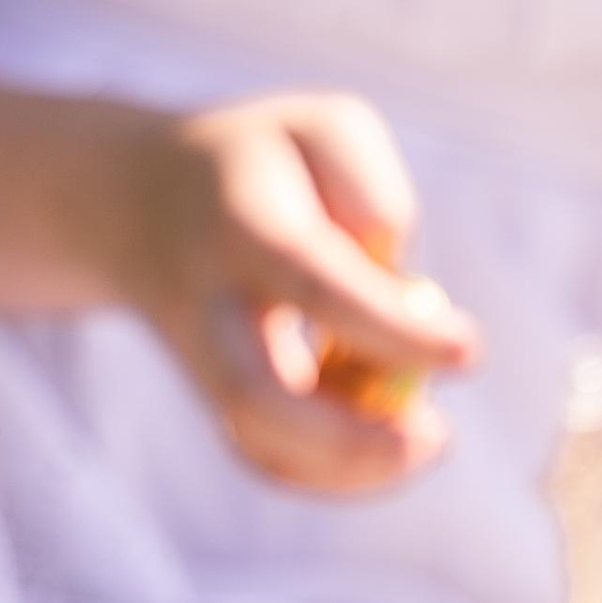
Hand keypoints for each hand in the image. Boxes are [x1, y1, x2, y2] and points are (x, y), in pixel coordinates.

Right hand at [110, 92, 478, 493]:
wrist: (133, 201)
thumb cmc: (264, 159)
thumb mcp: (323, 131)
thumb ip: (373, 194)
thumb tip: (401, 289)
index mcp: (239, 223)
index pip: (316, 286)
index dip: (393, 330)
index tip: (468, 353)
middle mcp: (208, 304)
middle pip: (253, 396)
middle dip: (345, 441)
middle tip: (435, 441)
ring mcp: (202, 363)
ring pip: (259, 444)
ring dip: (352, 464)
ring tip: (423, 437)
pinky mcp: (211, 399)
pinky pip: (266, 460)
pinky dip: (334, 471)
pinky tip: (388, 444)